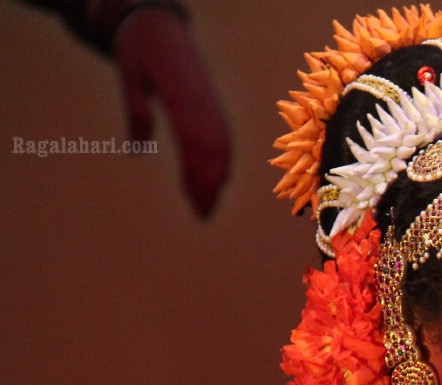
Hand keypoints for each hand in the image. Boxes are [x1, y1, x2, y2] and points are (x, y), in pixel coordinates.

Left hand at [112, 6, 230, 216]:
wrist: (160, 24)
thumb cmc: (140, 48)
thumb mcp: (129, 74)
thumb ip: (136, 110)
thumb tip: (137, 152)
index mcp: (183, 94)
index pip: (196, 141)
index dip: (198, 173)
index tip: (195, 200)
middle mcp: (203, 101)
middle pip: (215, 150)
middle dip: (211, 184)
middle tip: (202, 215)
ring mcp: (211, 103)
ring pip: (222, 146)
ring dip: (217, 177)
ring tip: (207, 205)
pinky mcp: (211, 105)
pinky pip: (222, 137)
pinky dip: (221, 161)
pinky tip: (215, 180)